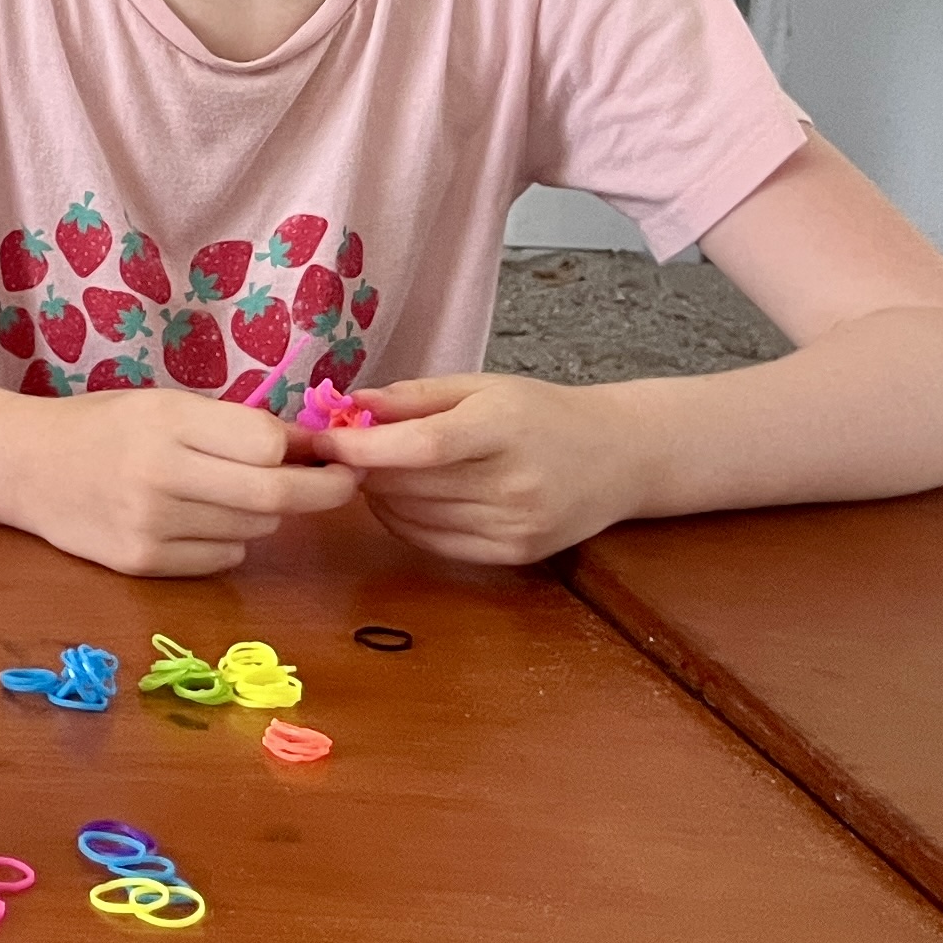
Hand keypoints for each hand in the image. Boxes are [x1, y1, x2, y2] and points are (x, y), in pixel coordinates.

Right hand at [7, 384, 363, 575]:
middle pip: (274, 495)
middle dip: (323, 491)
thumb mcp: (163, 405)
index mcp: (164, 420)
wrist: (23, 465)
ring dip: (263, 514)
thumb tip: (317, 447)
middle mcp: (158, 473)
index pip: (268, 444)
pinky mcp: (142, 563)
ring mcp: (149, 524)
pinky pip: (223, 560)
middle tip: (343, 484)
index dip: (303, 449)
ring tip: (231, 493)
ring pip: (254, 530)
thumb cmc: (103, 425)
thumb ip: (234, 426)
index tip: (324, 449)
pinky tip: (197, 520)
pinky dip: (228, 542)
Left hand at [317, 372, 653, 563]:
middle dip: (363, 470)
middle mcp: (513, 484)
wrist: (619, 457)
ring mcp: (515, 525)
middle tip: (343, 449)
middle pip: (410, 486)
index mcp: (504, 429)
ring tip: (382, 469)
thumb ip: (414, 397)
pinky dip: (404, 521)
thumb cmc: (541, 413)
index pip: (424, 446)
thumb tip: (350, 406)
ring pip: (413, 518)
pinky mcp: (514, 555)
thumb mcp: (482, 387)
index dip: (365, 448)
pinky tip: (408, 497)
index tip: (323, 440)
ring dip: (380, 496)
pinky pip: (432, 542)